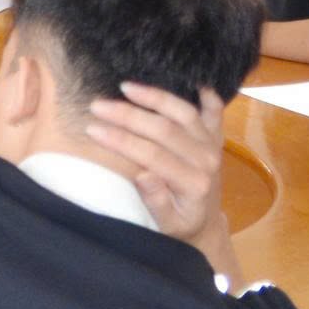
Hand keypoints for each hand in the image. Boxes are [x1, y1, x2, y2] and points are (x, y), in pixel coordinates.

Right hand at [86, 83, 227, 247]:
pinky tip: (194, 84)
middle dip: (127, 114)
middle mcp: (206, 160)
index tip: (92, 128)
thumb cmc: (180, 225)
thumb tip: (144, 175)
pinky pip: (215, 112)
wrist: (206, 224)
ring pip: (184, 113)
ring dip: (155, 96)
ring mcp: (213, 146)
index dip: (121, 140)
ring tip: (126, 86)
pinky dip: (208, 96)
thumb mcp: (166, 225)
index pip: (152, 154)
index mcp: (193, 182)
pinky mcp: (216, 138)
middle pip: (165, 128)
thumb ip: (157, 202)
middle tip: (97, 105)